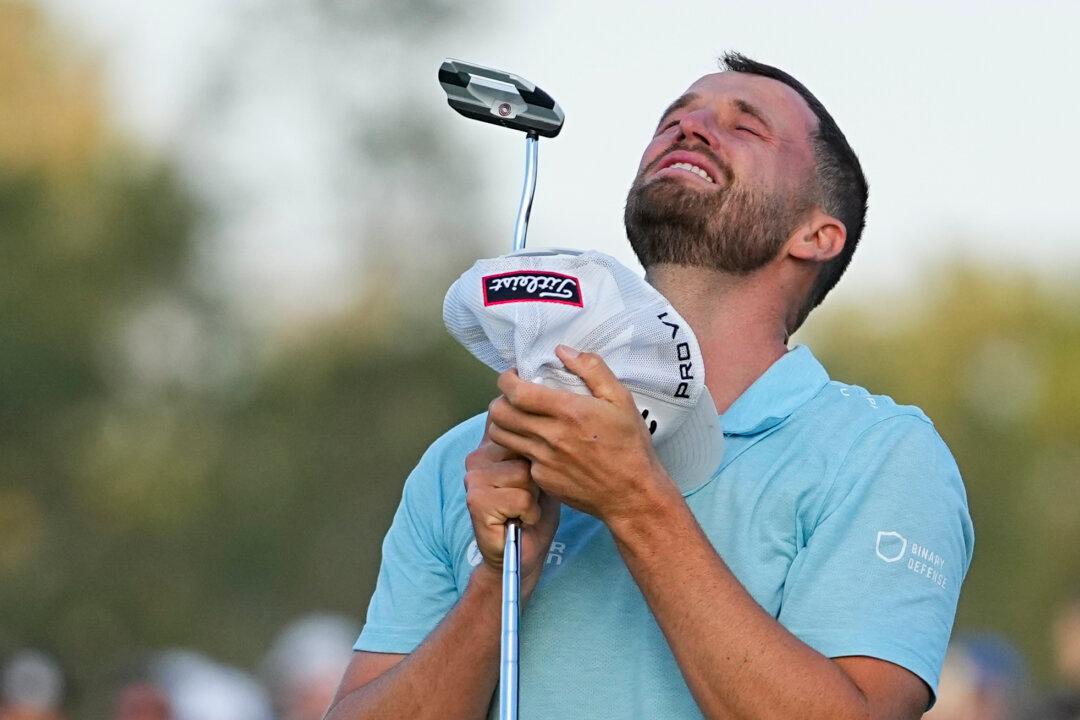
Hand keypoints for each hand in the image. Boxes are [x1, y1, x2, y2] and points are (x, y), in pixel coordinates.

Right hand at [463, 420, 560, 592]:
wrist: (523, 553)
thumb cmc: (537, 510)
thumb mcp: (543, 469)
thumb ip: (538, 444)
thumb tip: (550, 417)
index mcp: (492, 444)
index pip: (515, 424)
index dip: (535, 445)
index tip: (536, 471)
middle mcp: (478, 456)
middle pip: (527, 449)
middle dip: (538, 475)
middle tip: (530, 496)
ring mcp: (474, 478)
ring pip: (525, 474)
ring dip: (534, 497)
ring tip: (526, 508)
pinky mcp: (476, 501)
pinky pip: (521, 498)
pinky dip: (529, 513)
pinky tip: (520, 520)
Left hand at [487, 345, 678, 523]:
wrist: (631, 495)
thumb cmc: (629, 446)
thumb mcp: (621, 399)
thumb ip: (592, 369)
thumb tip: (563, 350)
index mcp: (569, 412)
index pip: (516, 392)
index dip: (506, 380)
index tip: (513, 375)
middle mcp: (550, 436)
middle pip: (500, 414)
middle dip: (500, 399)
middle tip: (513, 396)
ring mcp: (543, 460)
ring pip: (501, 437)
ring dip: (504, 423)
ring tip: (519, 417)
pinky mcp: (542, 479)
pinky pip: (519, 457)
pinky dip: (522, 447)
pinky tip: (539, 443)